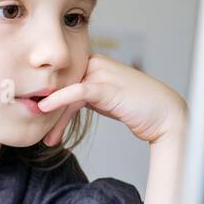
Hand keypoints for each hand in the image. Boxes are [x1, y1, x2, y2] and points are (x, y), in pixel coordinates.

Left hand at [38, 53, 187, 145]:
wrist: (166, 116)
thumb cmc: (136, 108)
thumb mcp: (104, 99)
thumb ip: (84, 96)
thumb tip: (58, 105)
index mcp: (94, 64)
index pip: (61, 79)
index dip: (47, 99)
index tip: (37, 120)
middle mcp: (96, 64)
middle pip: (61, 85)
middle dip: (48, 111)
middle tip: (38, 132)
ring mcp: (102, 73)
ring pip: (65, 92)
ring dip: (54, 118)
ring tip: (48, 139)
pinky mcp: (106, 86)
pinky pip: (76, 92)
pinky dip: (58, 101)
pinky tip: (45, 110)